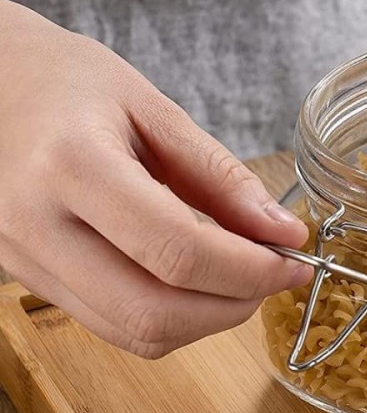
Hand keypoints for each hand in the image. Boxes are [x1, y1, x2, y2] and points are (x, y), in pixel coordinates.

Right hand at [0, 1, 310, 357]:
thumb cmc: (66, 80)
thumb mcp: (151, 107)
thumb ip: (218, 174)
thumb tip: (281, 232)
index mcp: (71, 165)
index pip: (176, 250)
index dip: (249, 269)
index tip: (293, 259)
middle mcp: (35, 226)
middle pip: (151, 312)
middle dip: (232, 307)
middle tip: (275, 276)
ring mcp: (20, 260)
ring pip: (129, 332)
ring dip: (203, 320)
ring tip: (241, 276)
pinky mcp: (23, 278)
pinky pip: (107, 322)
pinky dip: (166, 314)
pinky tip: (195, 278)